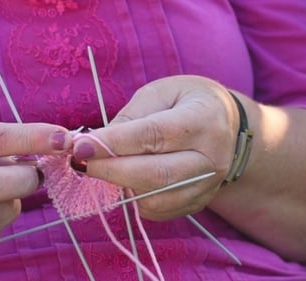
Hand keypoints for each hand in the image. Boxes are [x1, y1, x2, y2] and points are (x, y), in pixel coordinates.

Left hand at [72, 75, 239, 220]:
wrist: (225, 125)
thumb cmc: (186, 101)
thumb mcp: (159, 93)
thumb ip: (130, 117)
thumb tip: (97, 144)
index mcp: (203, 120)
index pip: (153, 136)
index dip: (113, 143)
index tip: (81, 146)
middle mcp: (212, 158)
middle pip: (155, 175)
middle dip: (109, 171)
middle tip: (80, 162)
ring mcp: (208, 186)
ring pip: (155, 199)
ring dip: (119, 187)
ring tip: (101, 169)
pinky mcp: (198, 203)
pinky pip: (158, 211)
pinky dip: (134, 199)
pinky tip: (125, 180)